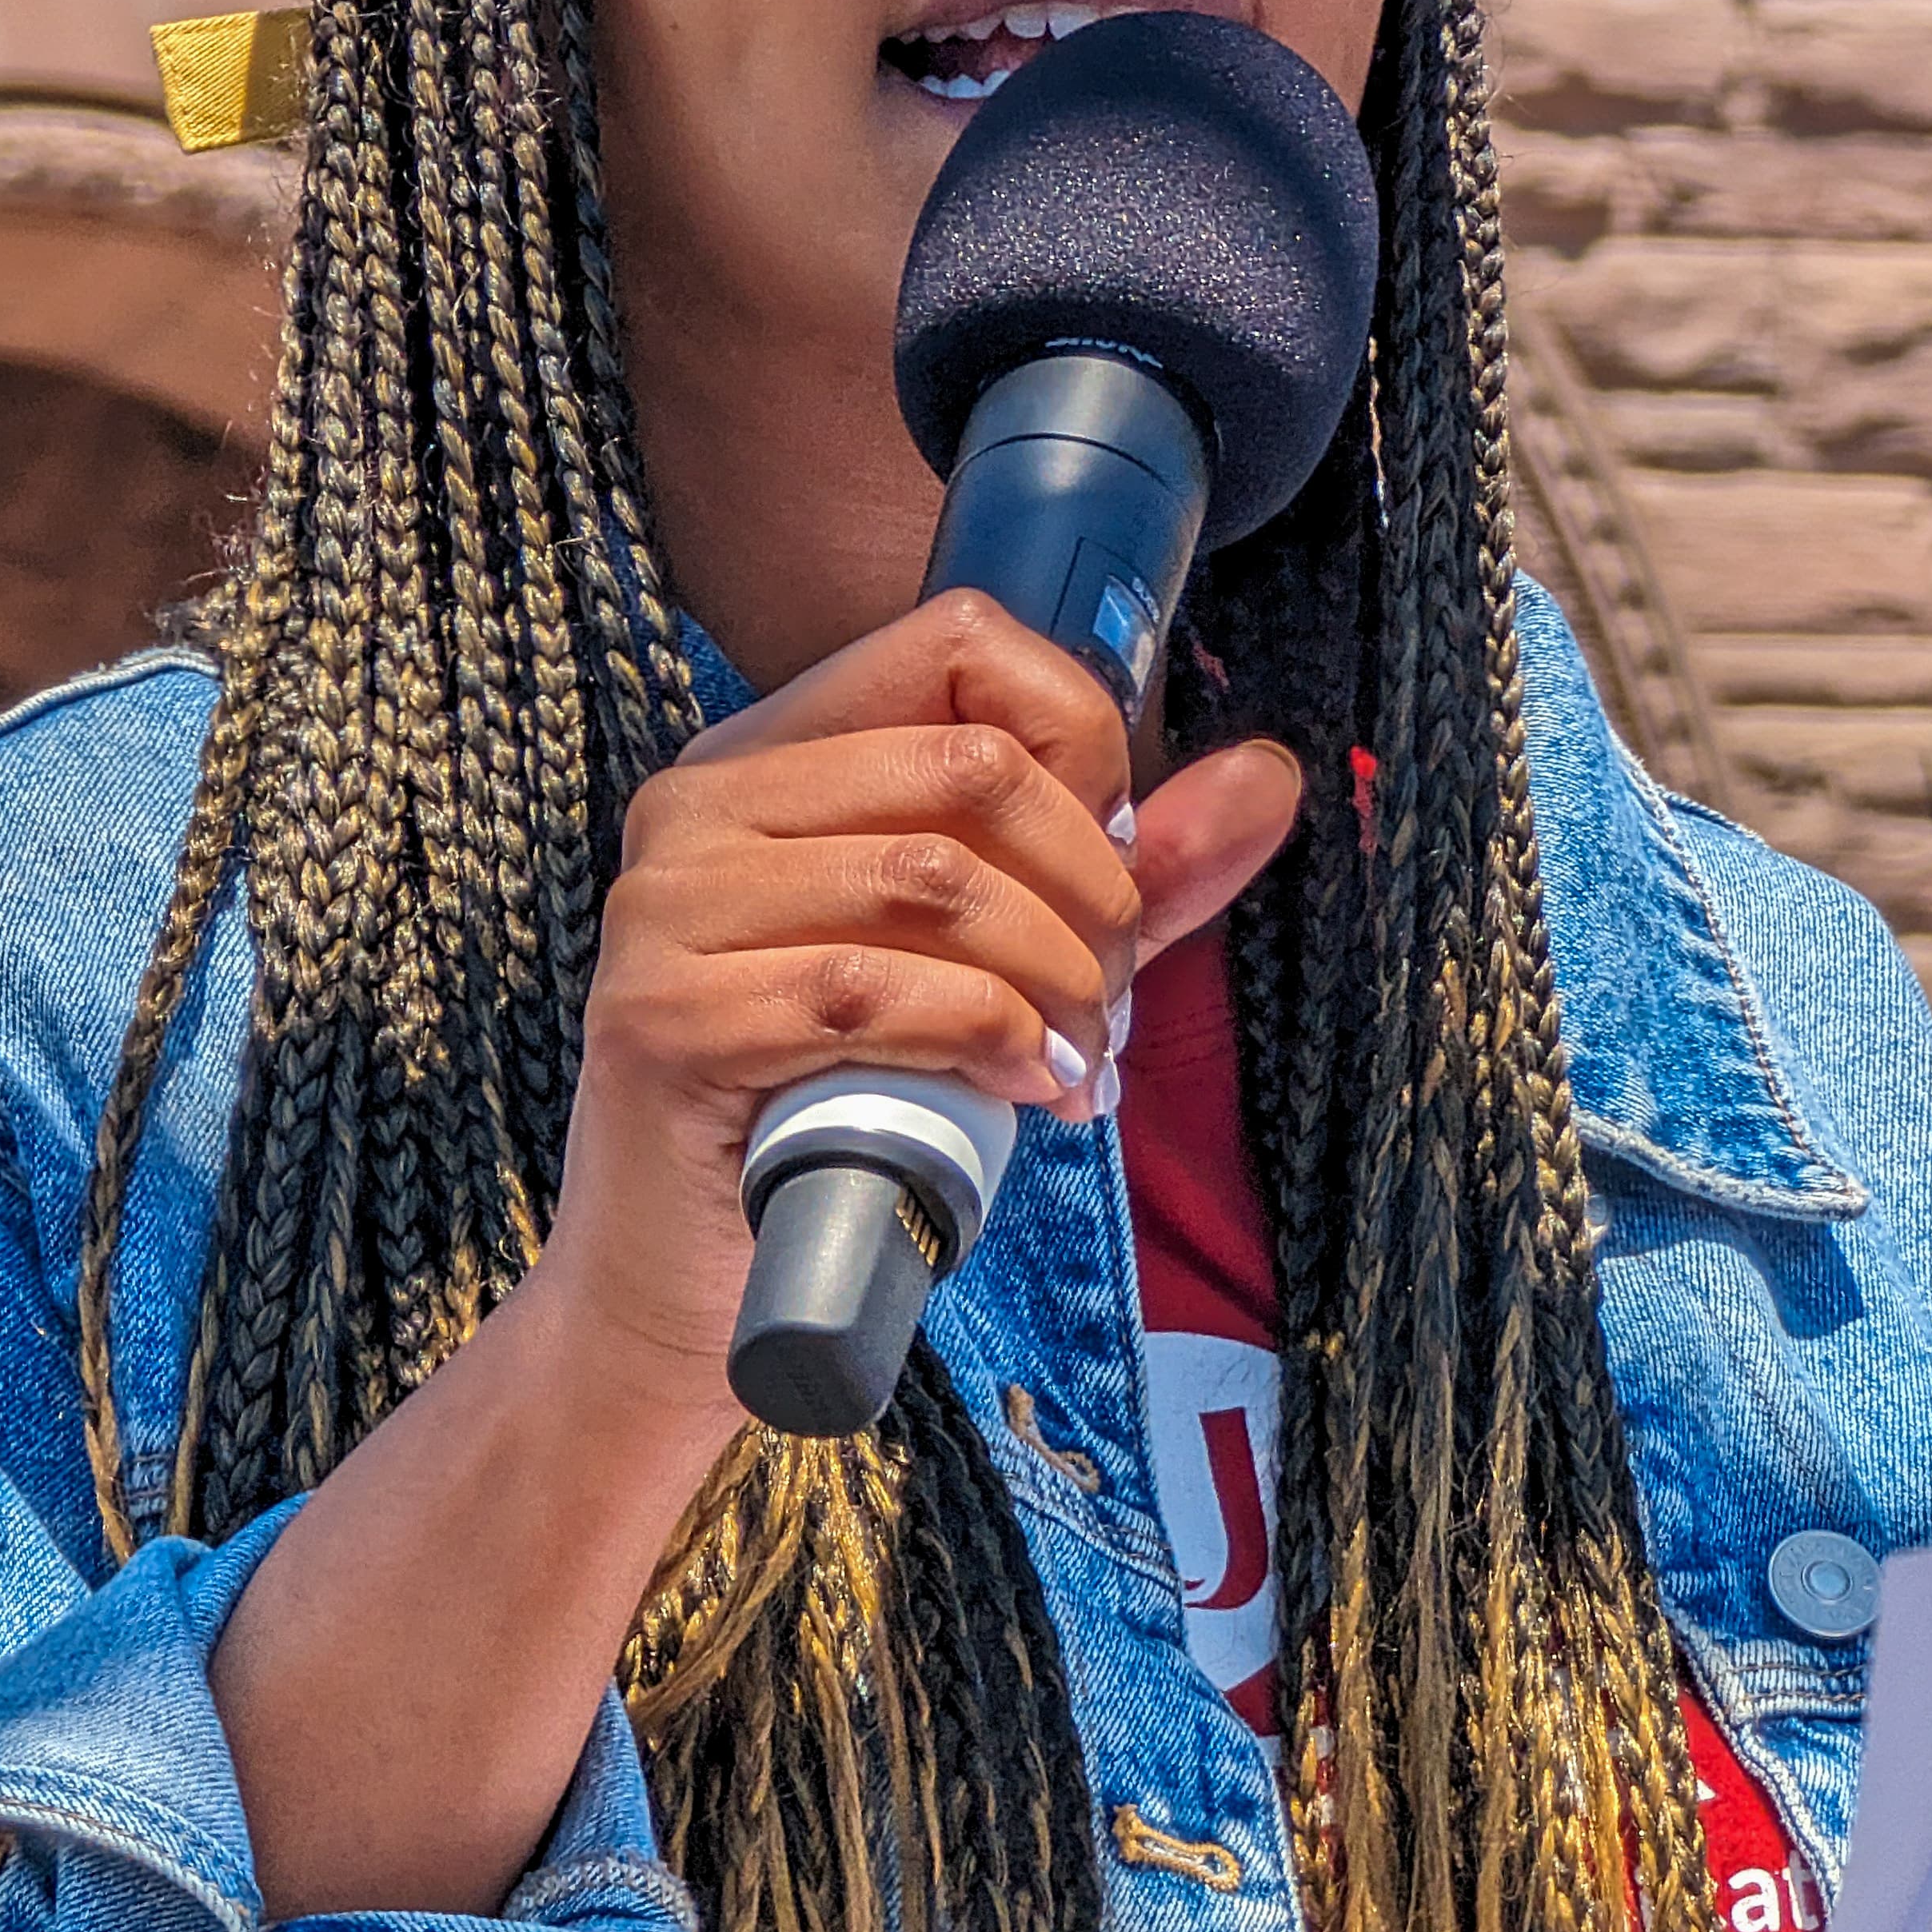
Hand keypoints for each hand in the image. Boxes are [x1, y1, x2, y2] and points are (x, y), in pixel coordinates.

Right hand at [524, 589, 1310, 1401]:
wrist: (693, 1290)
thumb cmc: (852, 1113)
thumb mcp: (1005, 969)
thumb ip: (1130, 874)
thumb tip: (1267, 777)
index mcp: (770, 755)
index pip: (959, 641)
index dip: (1077, 741)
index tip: (1109, 866)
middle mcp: (699, 804)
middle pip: (971, 766)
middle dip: (1090, 894)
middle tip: (1111, 1004)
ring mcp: (664, 906)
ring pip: (935, 884)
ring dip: (1055, 984)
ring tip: (1078, 1062)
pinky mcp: (664, 1019)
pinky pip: (872, 994)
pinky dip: (986, 1040)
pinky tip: (1020, 1092)